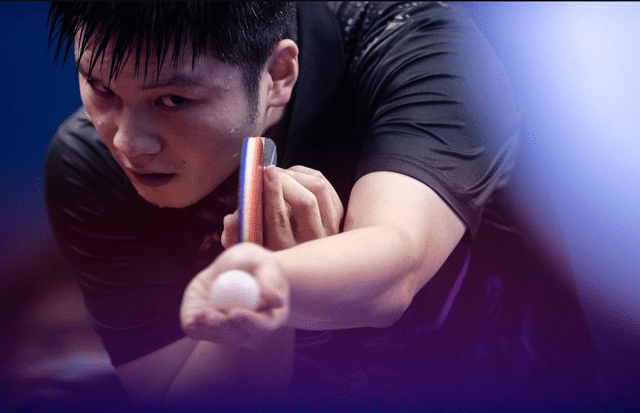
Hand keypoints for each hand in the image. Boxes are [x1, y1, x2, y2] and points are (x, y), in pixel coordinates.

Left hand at [180, 243, 289, 349]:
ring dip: (209, 328)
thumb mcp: (263, 262)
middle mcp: (253, 330)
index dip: (250, 323)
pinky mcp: (210, 329)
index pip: (264, 327)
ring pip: (220, 338)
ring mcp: (231, 332)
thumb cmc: (254, 263)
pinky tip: (193, 317)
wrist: (232, 267)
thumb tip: (277, 302)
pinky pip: (202, 334)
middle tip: (212, 316)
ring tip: (202, 312)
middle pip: (241, 338)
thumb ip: (270, 279)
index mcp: (272, 316)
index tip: (235, 312)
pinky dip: (195, 327)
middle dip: (225, 329)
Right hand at [221, 165, 343, 249]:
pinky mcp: (338, 216)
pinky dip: (306, 174)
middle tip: (269, 170)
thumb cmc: (264, 246)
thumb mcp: (247, 246)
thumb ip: (235, 233)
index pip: (279, 218)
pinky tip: (292, 176)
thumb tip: (232, 218)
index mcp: (287, 252)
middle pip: (304, 201)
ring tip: (278, 174)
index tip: (262, 173)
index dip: (271, 192)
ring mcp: (330, 229)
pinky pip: (324, 184)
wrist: (299, 262)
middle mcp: (312, 243)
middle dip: (285, 179)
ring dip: (296, 174)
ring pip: (318, 188)